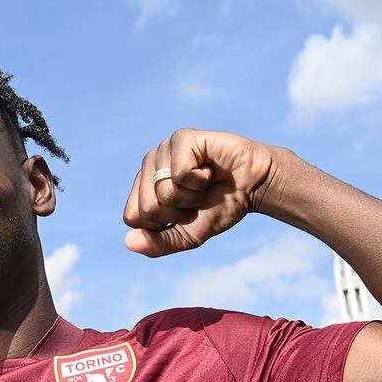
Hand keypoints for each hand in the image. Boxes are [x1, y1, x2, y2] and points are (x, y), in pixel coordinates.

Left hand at [123, 130, 276, 257]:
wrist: (253, 186)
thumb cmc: (219, 206)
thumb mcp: (188, 235)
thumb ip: (158, 243)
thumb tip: (128, 242)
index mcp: (144, 186)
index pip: (133, 217)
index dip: (163, 224)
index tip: (184, 212)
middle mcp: (149, 165)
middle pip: (147, 208)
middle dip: (179, 211)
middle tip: (196, 196)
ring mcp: (163, 149)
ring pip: (164, 192)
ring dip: (193, 196)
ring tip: (204, 182)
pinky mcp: (181, 138)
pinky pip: (180, 174)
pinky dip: (201, 180)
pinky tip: (209, 169)